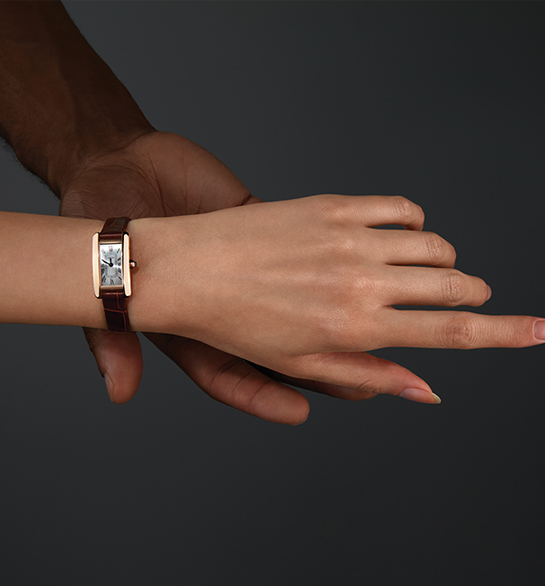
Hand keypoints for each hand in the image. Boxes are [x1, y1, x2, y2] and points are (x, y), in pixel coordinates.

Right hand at [60, 131, 386, 422]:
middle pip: (287, 349)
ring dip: (350, 319)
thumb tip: (117, 392)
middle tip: (373, 384)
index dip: (264, 397)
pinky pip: (322, 258)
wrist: (127, 169)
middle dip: (329, 368)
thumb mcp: (106, 283)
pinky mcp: (282, 233)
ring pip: (312, 305)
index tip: (298, 413)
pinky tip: (373, 271)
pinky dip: (346, 266)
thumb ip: (110, 342)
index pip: (233, 376)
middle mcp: (240, 308)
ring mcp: (266, 274)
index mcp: (200, 329)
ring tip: (393, 330)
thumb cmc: (113, 230)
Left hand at [129, 194, 544, 422]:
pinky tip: (399, 236)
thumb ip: (372, 375)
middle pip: (456, 284)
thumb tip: (428, 390)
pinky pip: (401, 207)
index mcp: (359, 328)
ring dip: (443, 261)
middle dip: (475, 294)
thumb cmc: (236, 325)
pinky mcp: (335, 204)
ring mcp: (352, 237)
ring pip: (435, 244)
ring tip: (421, 271)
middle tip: (469, 296)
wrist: (186, 268)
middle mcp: (365, 280)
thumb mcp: (304, 364)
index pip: (455, 332)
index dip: (510, 332)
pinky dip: (414, 224)